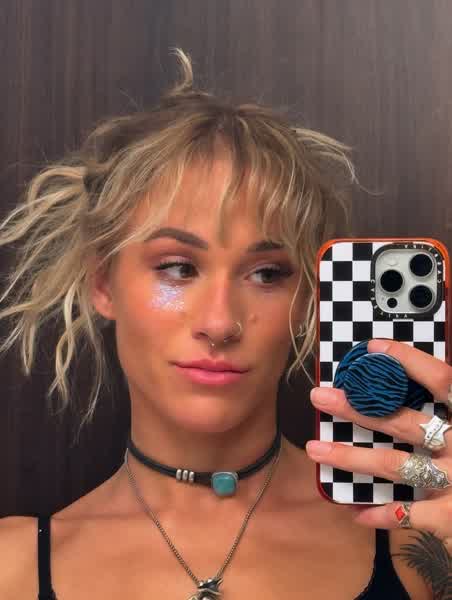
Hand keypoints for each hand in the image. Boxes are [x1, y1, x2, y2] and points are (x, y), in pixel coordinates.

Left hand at [306, 338, 451, 542]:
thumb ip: (449, 404)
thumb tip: (424, 384)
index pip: (442, 380)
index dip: (409, 361)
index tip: (374, 348)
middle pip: (403, 422)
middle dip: (357, 409)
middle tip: (320, 397)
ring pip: (394, 464)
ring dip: (351, 458)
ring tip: (315, 450)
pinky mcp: (451, 516)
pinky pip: (406, 514)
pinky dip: (379, 513)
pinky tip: (354, 511)